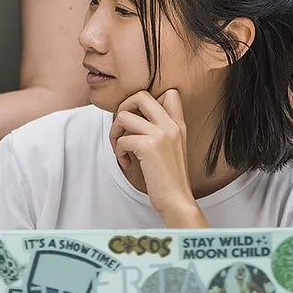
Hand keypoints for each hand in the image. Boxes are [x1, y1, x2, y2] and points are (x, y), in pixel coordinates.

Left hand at [111, 89, 199, 224]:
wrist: (177, 200)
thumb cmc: (170, 178)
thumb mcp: (173, 148)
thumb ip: (162, 130)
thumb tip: (133, 117)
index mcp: (178, 124)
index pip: (170, 93)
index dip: (146, 101)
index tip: (138, 118)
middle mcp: (171, 125)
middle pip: (140, 95)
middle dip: (123, 108)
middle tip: (122, 127)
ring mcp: (161, 134)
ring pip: (123, 116)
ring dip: (115, 133)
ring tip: (120, 148)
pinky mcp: (149, 147)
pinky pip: (122, 139)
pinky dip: (118, 152)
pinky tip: (126, 163)